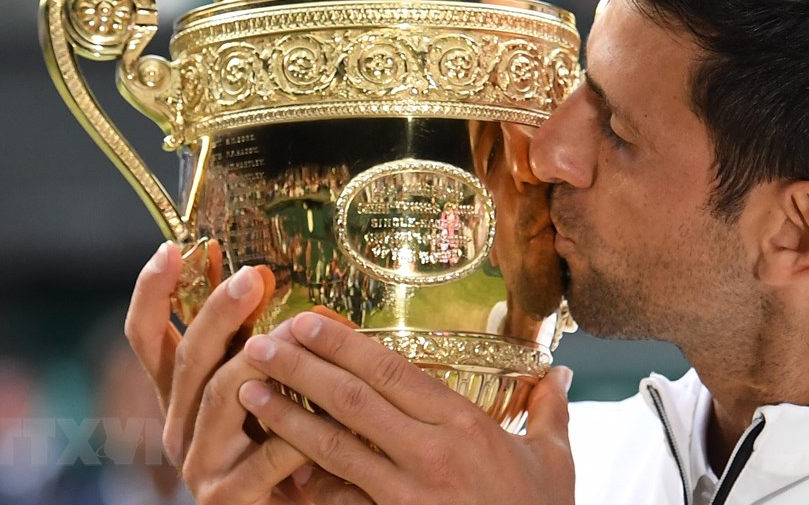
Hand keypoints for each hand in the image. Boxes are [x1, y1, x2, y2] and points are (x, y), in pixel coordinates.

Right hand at [124, 242, 333, 502]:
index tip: (171, 248)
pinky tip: (333, 413)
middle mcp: (180, 428)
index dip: (152, 292)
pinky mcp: (230, 496)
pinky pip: (269, 449)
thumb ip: (256, 343)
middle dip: (219, 311)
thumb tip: (262, 274)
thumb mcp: (267, 387)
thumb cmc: (289, 450)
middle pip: (188, 358)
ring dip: (264, 358)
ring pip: (223, 394)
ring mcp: (200, 465)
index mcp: (183, 397)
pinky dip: (302, 426)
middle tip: (252, 275)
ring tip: (298, 332)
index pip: (147, 338)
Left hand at [233, 312, 576, 504]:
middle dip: (301, 367)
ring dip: (286, 415)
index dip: (344, 344)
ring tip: (249, 391)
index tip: (309, 321)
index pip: (392, 370)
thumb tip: (559, 374)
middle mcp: (430, 453)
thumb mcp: (554, 461)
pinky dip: (306, 482)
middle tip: (260, 343)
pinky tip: (275, 464)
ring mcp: (406, 494)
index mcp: (464, 425)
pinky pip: (341, 499)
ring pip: (334, 446)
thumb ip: (549, 412)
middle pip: (353, 399)